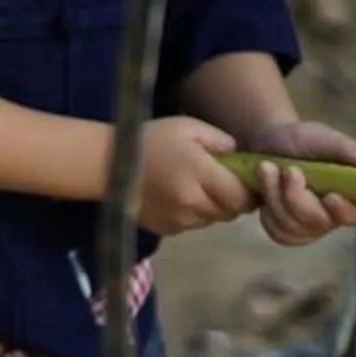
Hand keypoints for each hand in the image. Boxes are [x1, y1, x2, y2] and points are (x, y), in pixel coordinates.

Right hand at [133, 118, 255, 235]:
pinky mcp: (166, 229)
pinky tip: (178, 197)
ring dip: (211, 208)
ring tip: (197, 189)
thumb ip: (222, 141)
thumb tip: (243, 159)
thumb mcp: (189, 127)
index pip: (241, 197)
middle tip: (223, 183)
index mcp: (199, 174)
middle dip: (232, 200)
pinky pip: (192, 225)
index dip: (249, 192)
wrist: (106, 164)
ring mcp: (178, 220)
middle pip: (229, 212)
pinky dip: (192, 214)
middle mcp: (192, 203)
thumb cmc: (149, 139)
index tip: (248, 182)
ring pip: (211, 220)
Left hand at [234, 119, 355, 244]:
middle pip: (317, 222)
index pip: (355, 214)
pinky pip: (278, 232)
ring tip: (267, 168)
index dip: (342, 210)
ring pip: (294, 229)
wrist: (267, 142)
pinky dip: (268, 211)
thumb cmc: (301, 140)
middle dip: (296, 196)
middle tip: (288, 170)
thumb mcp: (322, 137)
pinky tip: (265, 189)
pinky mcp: (288, 231)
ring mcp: (311, 226)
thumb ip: (344, 148)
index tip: (330, 196)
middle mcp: (335, 215)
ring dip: (275, 197)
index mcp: (352, 194)